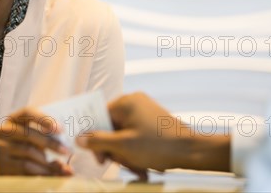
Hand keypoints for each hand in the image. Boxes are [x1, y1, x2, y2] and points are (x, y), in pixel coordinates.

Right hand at [0, 108, 72, 175]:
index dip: (44, 119)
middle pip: (29, 134)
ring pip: (28, 151)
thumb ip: (47, 142)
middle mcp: (5, 131)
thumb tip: (69, 159)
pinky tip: (51, 173)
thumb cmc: (22, 146)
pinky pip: (25, 166)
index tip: (61, 129)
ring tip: (61, 166)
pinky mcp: (2, 164)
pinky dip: (41, 170)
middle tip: (66, 151)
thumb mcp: (32, 139)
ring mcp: (2, 147)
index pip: (28, 112)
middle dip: (51, 143)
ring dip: (47, 160)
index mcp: (14, 119)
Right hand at [76, 92, 229, 177]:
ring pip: (122, 134)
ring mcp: (143, 111)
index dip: (95, 139)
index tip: (99, 158)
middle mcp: (133, 102)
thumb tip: (78, 138)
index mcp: (124, 102)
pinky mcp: (151, 121)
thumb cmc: (157, 146)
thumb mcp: (123, 146)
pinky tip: (142, 165)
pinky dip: (135, 150)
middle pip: (110, 127)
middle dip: (114, 149)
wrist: (191, 151)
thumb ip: (97, 141)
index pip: (98, 118)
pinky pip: (134, 135)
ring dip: (126, 153)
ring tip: (137, 168)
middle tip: (120, 164)